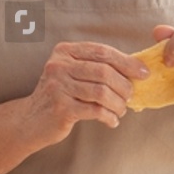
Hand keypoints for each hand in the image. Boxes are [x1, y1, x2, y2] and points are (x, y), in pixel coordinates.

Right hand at [23, 41, 146, 143]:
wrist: (30, 120)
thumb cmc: (59, 96)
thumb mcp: (72, 74)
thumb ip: (96, 67)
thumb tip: (136, 68)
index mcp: (64, 52)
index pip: (102, 52)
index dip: (127, 62)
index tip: (143, 73)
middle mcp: (58, 66)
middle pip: (104, 72)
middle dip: (124, 86)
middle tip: (131, 96)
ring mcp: (58, 87)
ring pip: (102, 92)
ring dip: (118, 104)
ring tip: (121, 110)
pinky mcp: (61, 108)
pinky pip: (95, 111)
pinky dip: (109, 117)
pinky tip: (111, 121)